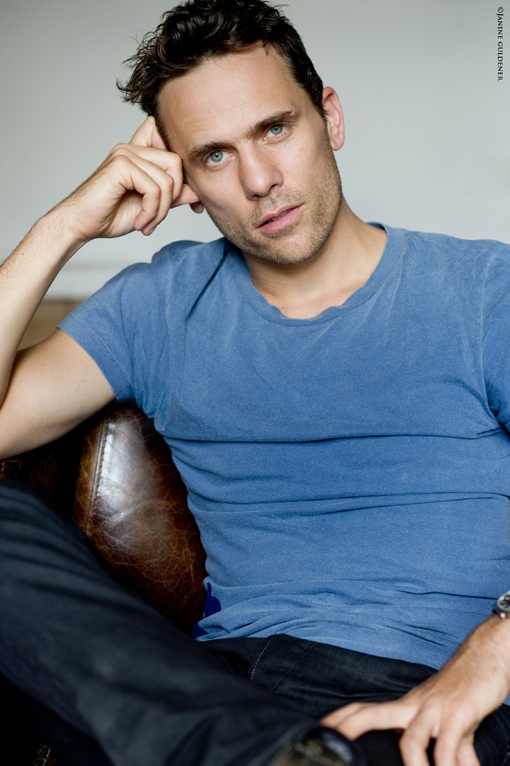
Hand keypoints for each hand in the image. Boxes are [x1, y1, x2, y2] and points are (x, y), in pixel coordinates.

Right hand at [57, 116, 202, 242]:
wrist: (82, 225)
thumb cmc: (110, 215)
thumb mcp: (151, 206)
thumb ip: (171, 196)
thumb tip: (196, 191)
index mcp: (139, 153)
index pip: (168, 141)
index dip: (182, 169)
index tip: (186, 198)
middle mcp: (132, 148)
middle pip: (176, 163)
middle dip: (173, 197)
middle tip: (156, 218)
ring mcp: (125, 154)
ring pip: (167, 180)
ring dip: (160, 210)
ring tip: (146, 224)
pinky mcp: (121, 166)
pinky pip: (154, 188)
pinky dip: (151, 211)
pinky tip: (140, 222)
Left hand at [321, 617, 509, 765]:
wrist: (488, 652)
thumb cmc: (466, 686)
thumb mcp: (454, 719)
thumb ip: (452, 746)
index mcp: (408, 706)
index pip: (367, 709)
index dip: (343, 719)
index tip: (321, 730)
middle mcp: (415, 705)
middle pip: (373, 714)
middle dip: (350, 729)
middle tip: (333, 744)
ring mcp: (435, 709)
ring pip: (411, 740)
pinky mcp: (459, 713)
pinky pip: (448, 746)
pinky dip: (447, 765)